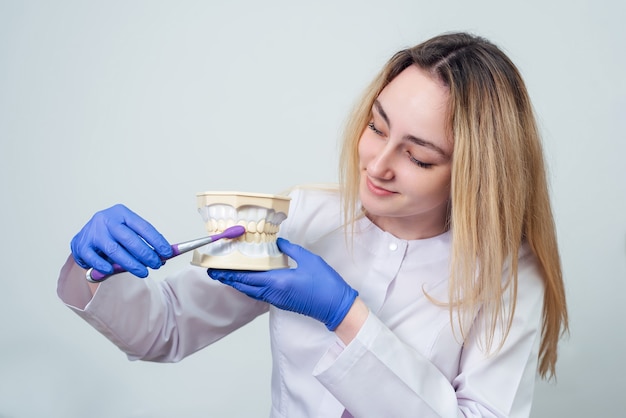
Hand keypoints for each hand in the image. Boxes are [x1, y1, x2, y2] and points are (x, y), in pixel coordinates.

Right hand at [70, 204, 171, 277]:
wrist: (84, 236)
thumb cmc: (111, 235)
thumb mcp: (128, 231)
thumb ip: (143, 241)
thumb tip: (164, 254)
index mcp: (121, 213)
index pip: (143, 226)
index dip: (157, 241)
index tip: (168, 252)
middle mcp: (106, 220)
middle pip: (129, 238)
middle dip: (146, 254)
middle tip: (156, 264)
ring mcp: (93, 232)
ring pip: (114, 250)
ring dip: (131, 264)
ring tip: (143, 272)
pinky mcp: (81, 245)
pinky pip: (94, 259)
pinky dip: (104, 267)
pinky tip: (111, 271)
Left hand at [208, 238, 357, 330]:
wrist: (336, 307)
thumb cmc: (325, 284)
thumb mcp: (308, 260)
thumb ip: (290, 250)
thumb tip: (278, 243)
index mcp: (277, 281)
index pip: (246, 277)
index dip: (229, 273)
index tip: (216, 268)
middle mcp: (273, 292)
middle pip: (244, 286)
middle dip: (228, 278)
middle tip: (214, 271)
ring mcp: (277, 299)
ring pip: (251, 291)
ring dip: (237, 283)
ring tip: (227, 274)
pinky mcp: (282, 301)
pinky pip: (259, 294)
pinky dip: (249, 286)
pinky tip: (249, 280)